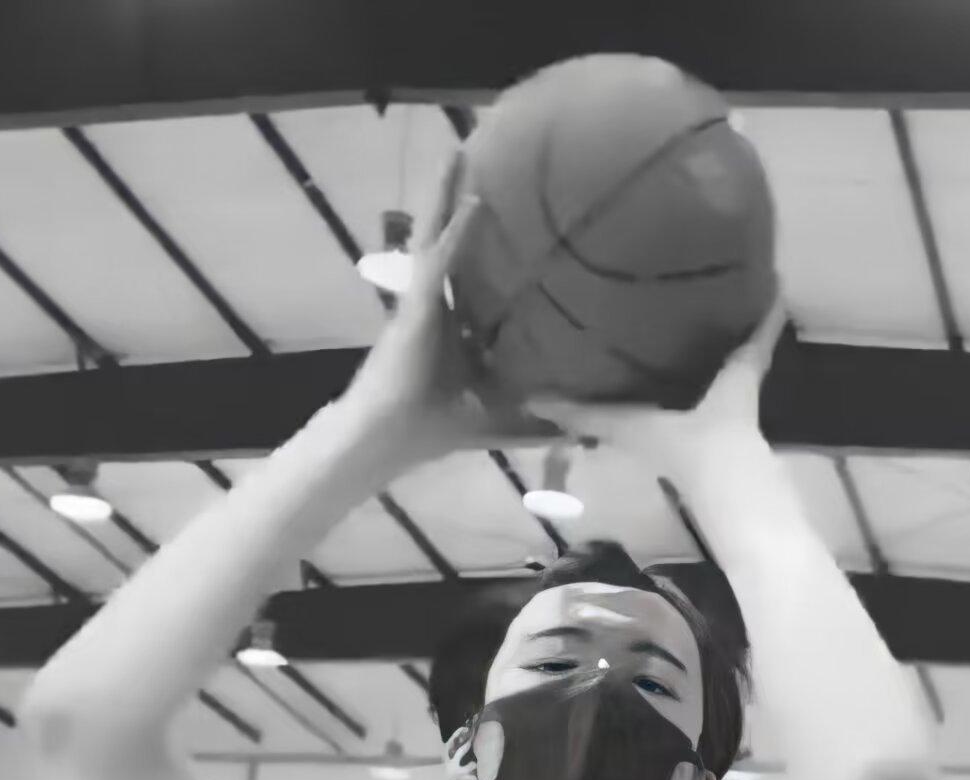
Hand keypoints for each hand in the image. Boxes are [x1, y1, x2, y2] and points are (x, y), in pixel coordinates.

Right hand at [345, 160, 541, 472]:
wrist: (387, 438)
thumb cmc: (434, 428)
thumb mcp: (499, 420)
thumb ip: (537, 421)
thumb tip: (582, 430)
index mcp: (456, 329)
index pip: (481, 284)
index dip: (498, 254)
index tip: (524, 224)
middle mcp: (440, 306)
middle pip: (454, 245)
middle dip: (463, 204)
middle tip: (479, 158)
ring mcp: (424, 301)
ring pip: (437, 237)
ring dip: (448, 196)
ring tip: (459, 151)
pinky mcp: (415, 304)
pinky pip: (438, 259)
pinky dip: (455, 232)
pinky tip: (472, 201)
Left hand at [528, 294, 788, 481]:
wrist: (760, 531)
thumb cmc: (724, 469)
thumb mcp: (733, 403)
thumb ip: (747, 353)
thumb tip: (773, 299)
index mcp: (640, 431)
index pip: (588, 415)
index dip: (559, 405)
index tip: (528, 395)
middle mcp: (651, 443)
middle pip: (612, 417)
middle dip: (596, 391)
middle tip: (579, 352)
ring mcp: (678, 457)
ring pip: (646, 421)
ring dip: (637, 396)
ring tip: (631, 355)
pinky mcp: (707, 463)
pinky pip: (683, 423)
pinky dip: (681, 401)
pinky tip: (690, 383)